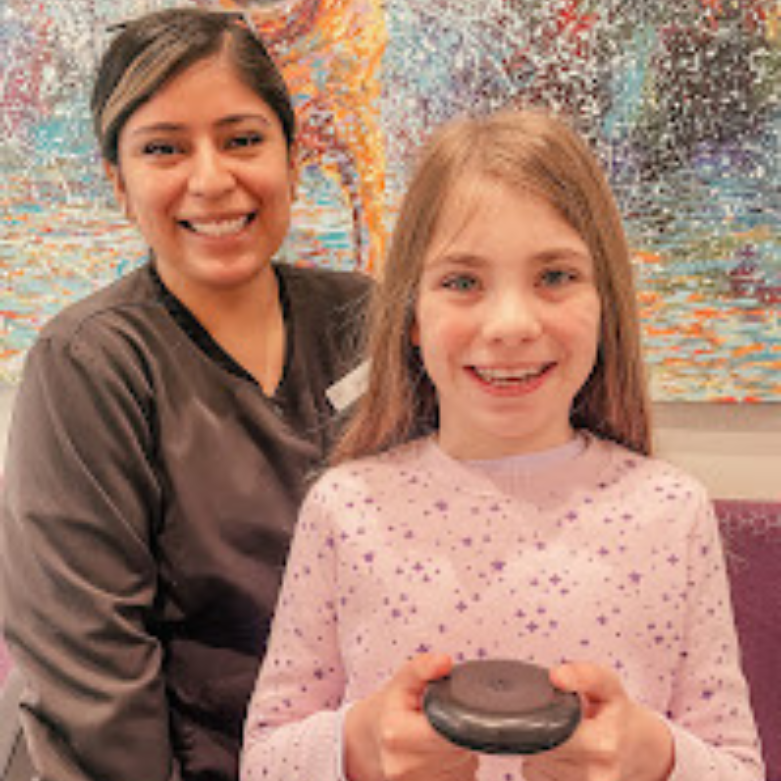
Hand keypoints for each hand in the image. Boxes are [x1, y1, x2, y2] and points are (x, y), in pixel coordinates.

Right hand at [343, 653, 478, 780]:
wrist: (366, 746)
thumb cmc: (387, 711)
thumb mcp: (400, 682)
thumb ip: (422, 668)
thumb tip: (445, 662)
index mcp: (397, 736)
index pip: (449, 729)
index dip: (459, 717)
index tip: (454, 709)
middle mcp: (405, 767)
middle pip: (460, 749)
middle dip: (459, 731)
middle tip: (444, 719)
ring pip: (464, 766)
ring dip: (460, 750)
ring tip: (439, 736)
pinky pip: (461, 778)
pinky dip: (457, 765)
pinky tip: (440, 754)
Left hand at [523, 662, 673, 780]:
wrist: (640, 752)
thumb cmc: (618, 714)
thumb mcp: (607, 686)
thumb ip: (582, 675)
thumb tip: (555, 676)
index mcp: (602, 746)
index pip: (549, 735)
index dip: (538, 721)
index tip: (545, 712)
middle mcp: (594, 776)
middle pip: (537, 751)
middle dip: (541, 733)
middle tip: (560, 723)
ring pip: (533, 766)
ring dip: (541, 750)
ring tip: (565, 739)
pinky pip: (537, 778)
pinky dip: (543, 766)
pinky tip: (562, 756)